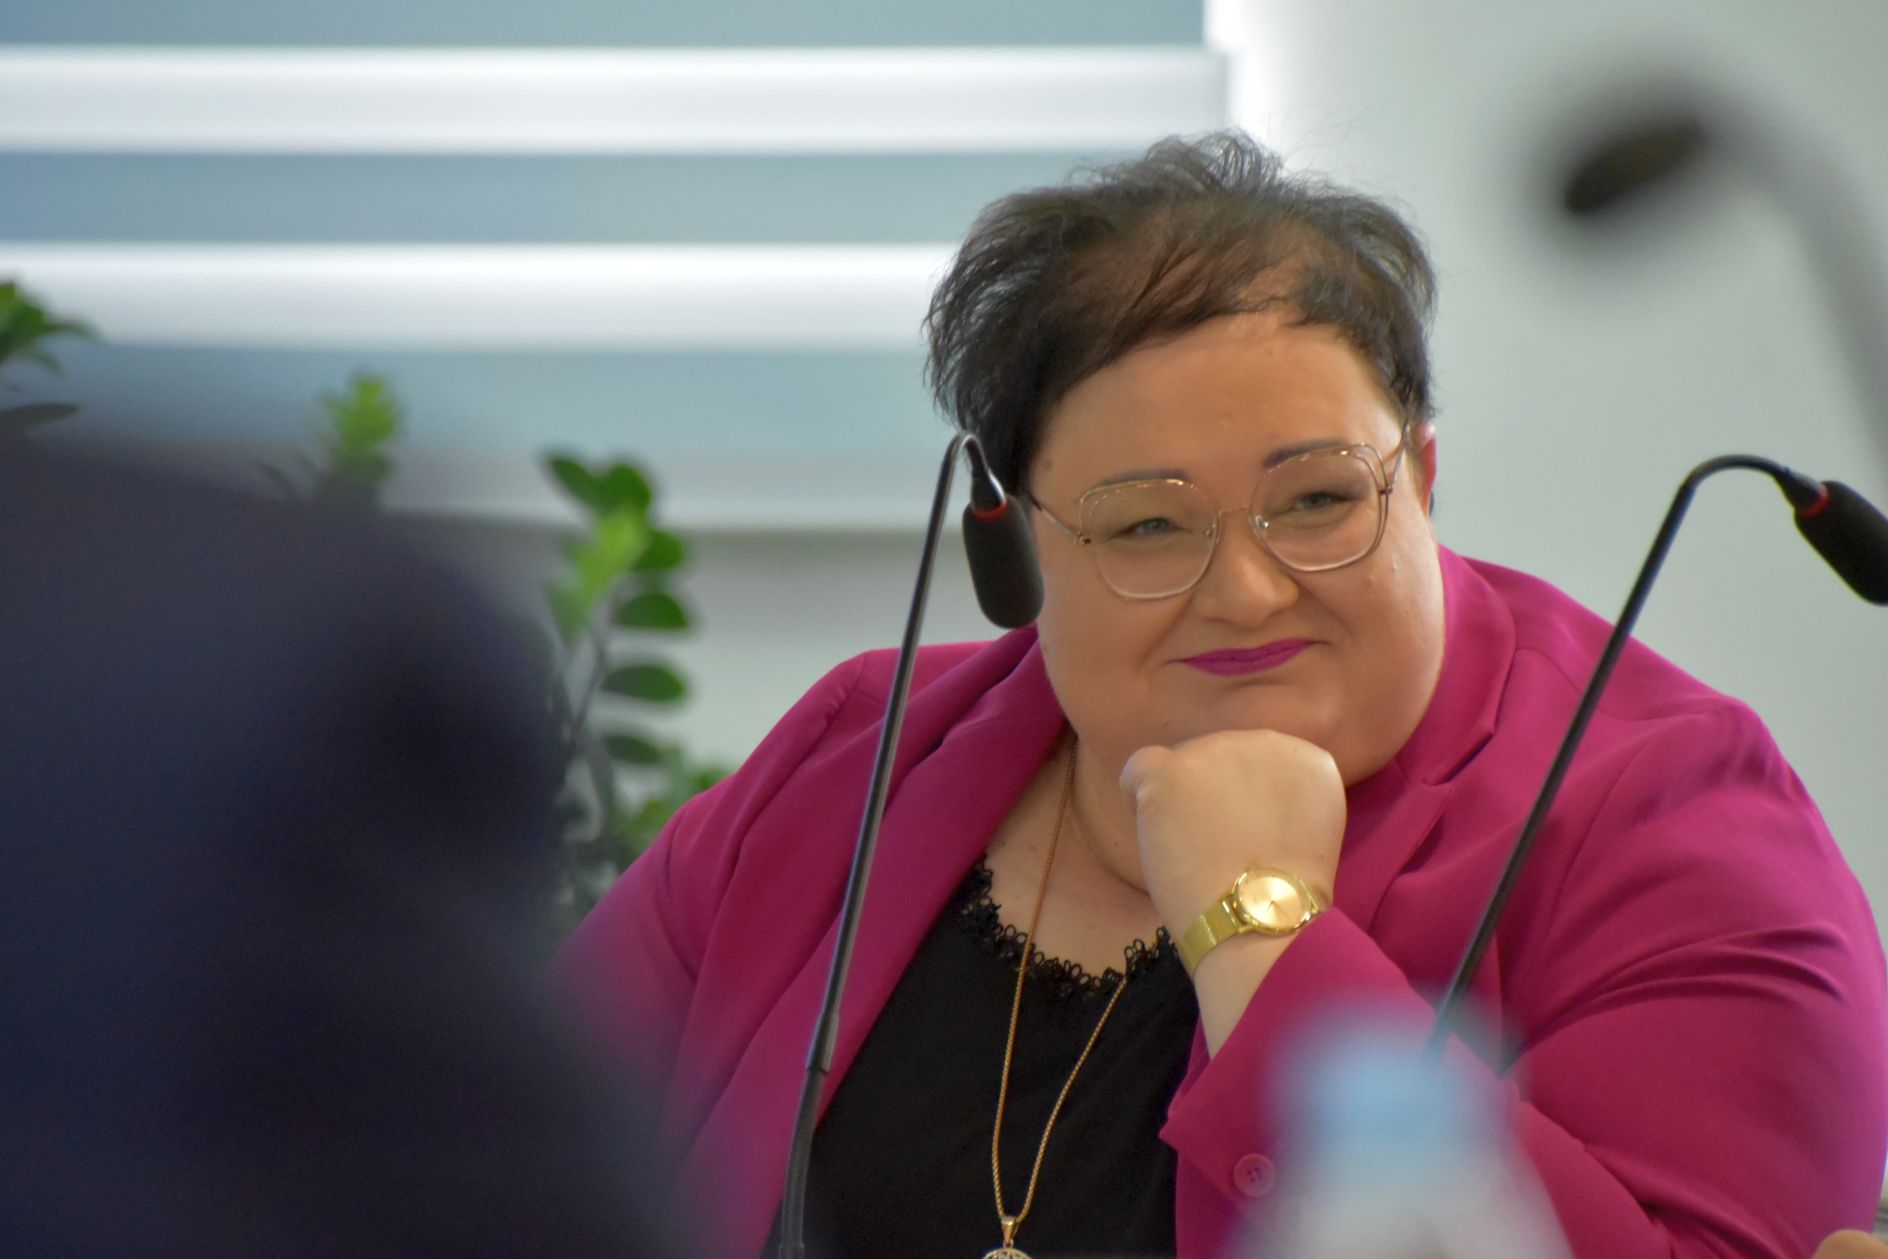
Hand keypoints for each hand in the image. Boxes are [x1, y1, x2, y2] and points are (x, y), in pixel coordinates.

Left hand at [1118, 728, 1345, 938]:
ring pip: (1178, 766)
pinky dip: (1138, 803)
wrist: (1262, 920)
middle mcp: (1266, 740)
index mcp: (1306, 759)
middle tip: (1217, 849)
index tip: (1248, 840)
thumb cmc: (1280, 899)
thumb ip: (1273, 800)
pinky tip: (1159, 838)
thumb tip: (1233, 796)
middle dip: (1209, 797)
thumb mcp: (1301, 834)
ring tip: (1195, 854)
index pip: (1257, 763)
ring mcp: (1217, 749)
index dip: (1243, 803)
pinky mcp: (1173, 768)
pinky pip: (1137, 770)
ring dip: (1178, 805)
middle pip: (1216, 758)